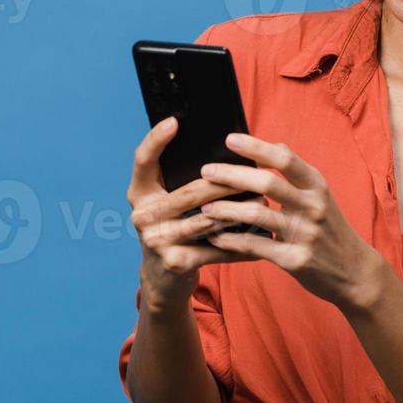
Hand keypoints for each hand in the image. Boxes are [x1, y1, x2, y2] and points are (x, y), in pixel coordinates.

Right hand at [127, 117, 256, 313]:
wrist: (161, 281)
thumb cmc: (171, 231)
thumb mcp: (164, 206)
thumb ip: (176, 183)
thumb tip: (219, 156)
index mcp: (139, 194)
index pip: (142, 160)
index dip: (155, 139)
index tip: (174, 121)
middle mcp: (143, 215)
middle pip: (190, 191)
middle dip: (226, 182)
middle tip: (253, 172)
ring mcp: (157, 240)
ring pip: (208, 219)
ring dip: (240, 211)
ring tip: (263, 202)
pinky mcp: (176, 262)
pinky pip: (216, 249)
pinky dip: (241, 245)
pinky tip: (262, 240)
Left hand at [199, 133, 387, 312]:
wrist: (355, 272)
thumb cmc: (329, 229)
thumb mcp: (320, 197)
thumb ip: (294, 176)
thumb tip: (266, 147)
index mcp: (317, 186)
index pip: (285, 158)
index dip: (256, 147)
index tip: (230, 139)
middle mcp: (313, 206)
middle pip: (267, 183)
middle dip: (232, 175)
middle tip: (206, 171)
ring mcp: (304, 233)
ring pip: (257, 214)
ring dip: (226, 209)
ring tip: (204, 207)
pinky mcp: (294, 260)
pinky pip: (255, 246)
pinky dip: (231, 239)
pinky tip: (215, 236)